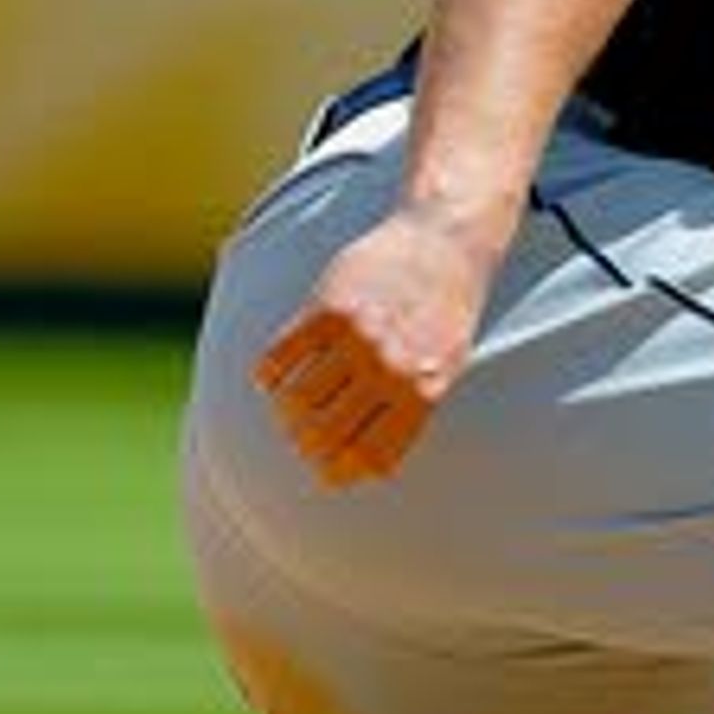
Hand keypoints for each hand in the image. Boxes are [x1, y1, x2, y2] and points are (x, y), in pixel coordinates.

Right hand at [251, 207, 501, 486]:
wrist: (444, 241)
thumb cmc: (444, 313)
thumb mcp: (445, 368)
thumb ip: (409, 413)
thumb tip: (365, 468)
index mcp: (423, 393)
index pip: (368, 457)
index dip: (338, 471)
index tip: (324, 468)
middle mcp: (391, 370)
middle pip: (325, 435)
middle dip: (305, 446)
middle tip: (298, 438)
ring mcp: (358, 338)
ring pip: (298, 400)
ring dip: (285, 412)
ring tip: (288, 406)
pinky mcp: (328, 306)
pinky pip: (280, 357)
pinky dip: (269, 375)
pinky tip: (272, 376)